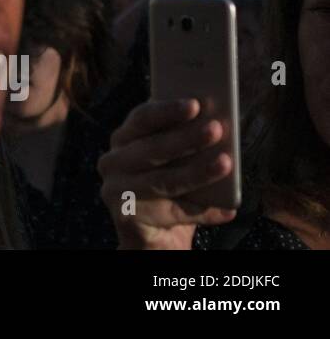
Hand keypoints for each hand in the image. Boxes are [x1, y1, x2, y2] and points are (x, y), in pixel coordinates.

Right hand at [98, 98, 236, 248]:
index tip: (196, 104)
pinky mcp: (126, 216)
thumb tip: (218, 125)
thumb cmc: (170, 190)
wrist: (153, 236)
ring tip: (226, 163)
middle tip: (216, 129)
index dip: (168, 110)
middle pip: (152, 147)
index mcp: (123, 139)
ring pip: (162, 180)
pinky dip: (202, 211)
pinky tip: (227, 209)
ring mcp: (115, 189)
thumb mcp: (174, 161)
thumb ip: (185, 144)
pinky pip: (170, 212)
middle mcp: (112, 161)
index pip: (142, 118)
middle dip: (187, 138)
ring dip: (197, 172)